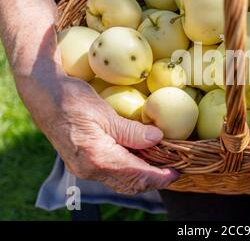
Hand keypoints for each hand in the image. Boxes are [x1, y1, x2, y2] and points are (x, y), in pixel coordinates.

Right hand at [15, 55, 177, 193]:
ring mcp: (85, 168)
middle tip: (175, 170)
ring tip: (162, 166)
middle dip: (154, 180)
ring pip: (121, 181)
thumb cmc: (72, 100)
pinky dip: (130, 170)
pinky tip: (141, 159)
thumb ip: (131, 131)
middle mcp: (91, 169)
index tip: (178, 173)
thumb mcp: (105, 112)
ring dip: (143, 177)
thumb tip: (157, 139)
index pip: (136, 174)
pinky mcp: (84, 162)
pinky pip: (112, 174)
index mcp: (97, 158)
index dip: (160, 176)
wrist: (43, 95)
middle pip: (130, 183)